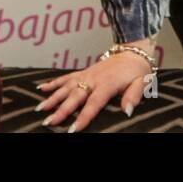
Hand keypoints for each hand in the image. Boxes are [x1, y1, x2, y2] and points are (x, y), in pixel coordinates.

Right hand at [36, 46, 155, 132]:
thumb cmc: (137, 71)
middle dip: (61, 110)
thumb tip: (127, 111)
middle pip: (75, 96)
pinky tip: (41, 89)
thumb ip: (134, 96)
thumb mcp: (142, 82)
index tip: (73, 129)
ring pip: (66, 87)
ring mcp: (86, 75)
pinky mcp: (83, 72)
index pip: (93, 103)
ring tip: (40, 109)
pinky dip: (53, 83)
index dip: (83, 117)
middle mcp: (93, 80)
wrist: (132, 52)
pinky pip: (66, 77)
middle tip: (50, 121)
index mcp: (107, 84)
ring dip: (53, 98)